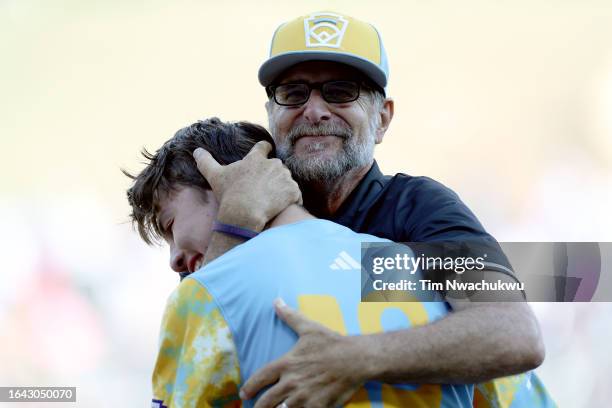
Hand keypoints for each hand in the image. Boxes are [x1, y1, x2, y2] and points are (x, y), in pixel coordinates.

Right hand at [193, 141, 301, 231]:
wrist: (244, 213)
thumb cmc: (229, 194)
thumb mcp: (215, 176)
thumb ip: (206, 162)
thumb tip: (196, 151)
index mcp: (256, 159)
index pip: (263, 147)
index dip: (264, 149)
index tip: (265, 152)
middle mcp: (273, 164)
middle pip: (277, 166)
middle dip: (272, 175)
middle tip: (264, 189)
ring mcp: (285, 177)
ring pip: (287, 180)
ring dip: (282, 188)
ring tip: (272, 201)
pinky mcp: (293, 191)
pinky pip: (296, 195)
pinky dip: (291, 201)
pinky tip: (282, 209)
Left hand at [240, 299, 364, 407]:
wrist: (357, 359)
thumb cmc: (332, 343)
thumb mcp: (309, 328)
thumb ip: (290, 316)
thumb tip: (276, 301)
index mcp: (287, 364)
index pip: (260, 378)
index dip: (249, 388)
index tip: (243, 394)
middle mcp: (292, 382)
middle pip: (266, 401)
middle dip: (258, 407)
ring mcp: (304, 397)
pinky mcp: (317, 407)